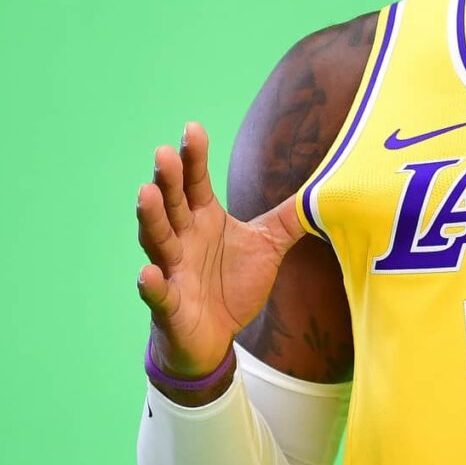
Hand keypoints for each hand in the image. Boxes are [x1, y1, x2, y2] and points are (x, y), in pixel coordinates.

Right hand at [134, 122, 306, 377]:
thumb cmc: (233, 284)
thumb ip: (288, 218)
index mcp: (204, 219)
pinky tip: (147, 273)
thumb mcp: (267, 246)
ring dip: (150, 218)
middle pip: (172, 204)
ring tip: (145, 193)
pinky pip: (158, 293)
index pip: (196, 182)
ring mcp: (172, 270)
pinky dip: (151, 284)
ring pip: (157, 240)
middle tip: (164, 152)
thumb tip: (320, 192)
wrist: (215, 336)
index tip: (193, 128)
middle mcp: (183, 239)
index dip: (194, 157)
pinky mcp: (170, 304)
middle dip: (167, 179)